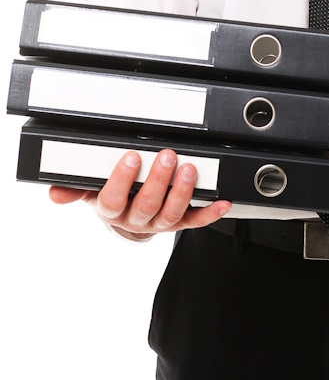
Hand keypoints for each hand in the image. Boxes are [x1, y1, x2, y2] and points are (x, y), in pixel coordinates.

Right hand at [49, 149, 231, 238]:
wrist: (128, 220)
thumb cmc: (112, 197)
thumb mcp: (90, 191)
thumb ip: (75, 188)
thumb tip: (55, 191)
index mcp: (113, 210)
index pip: (113, 201)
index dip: (122, 181)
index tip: (131, 159)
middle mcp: (136, 220)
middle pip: (146, 206)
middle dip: (158, 181)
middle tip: (166, 156)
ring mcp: (159, 222)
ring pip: (172, 213)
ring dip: (183, 192)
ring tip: (190, 169)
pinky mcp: (180, 223)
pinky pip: (196, 221)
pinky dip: (211, 212)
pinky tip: (222, 201)